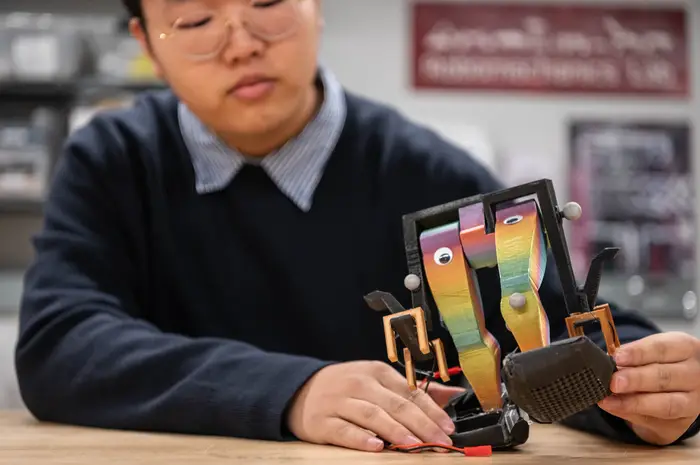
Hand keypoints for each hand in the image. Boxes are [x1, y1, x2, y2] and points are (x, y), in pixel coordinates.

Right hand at [287, 361, 462, 451]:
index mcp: (376, 372)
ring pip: (372, 416)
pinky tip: (377, 447)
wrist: (300, 389)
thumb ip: (413, 390)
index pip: (409, 391)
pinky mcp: (323, 422)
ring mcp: (339, 402)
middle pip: (394, 404)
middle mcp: (359, 384)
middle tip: (439, 440)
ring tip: (415, 444)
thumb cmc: (347, 387)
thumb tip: (453, 395)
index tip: (448, 426)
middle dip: (421, 423)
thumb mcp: (378, 381)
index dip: (431, 410)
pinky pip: (344, 431)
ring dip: (396, 431)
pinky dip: (361, 439)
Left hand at [598, 332, 699, 444]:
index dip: (638, 353)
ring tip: (609, 400)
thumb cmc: (658, 362)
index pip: (662, 348)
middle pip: (665, 377)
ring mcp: (693, 402)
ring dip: (635, 402)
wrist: (677, 388)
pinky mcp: (682, 424)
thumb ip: (632, 356)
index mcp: (686, 349)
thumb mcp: (650, 351)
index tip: (617, 357)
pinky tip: (614, 408)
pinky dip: (632, 414)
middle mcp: (695, 375)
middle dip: (636, 380)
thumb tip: (608, 363)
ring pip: (667, 404)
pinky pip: (658, 422)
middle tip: (613, 382)